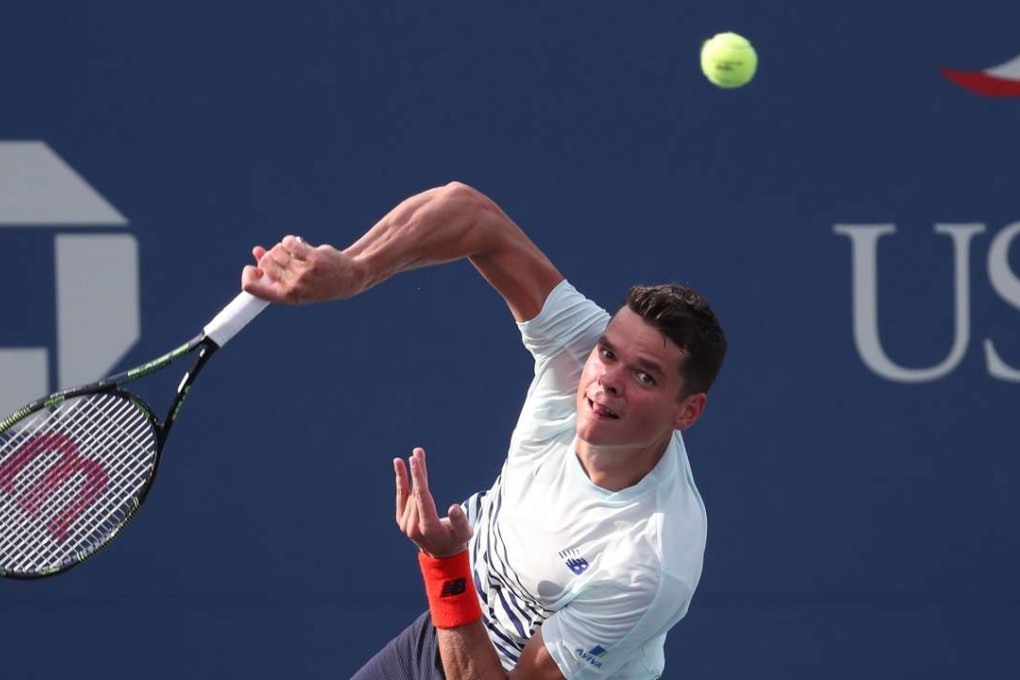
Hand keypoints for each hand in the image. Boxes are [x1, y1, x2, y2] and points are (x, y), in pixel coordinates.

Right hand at [241, 235, 365, 303]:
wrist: (347, 278)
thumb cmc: (318, 282)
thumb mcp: (296, 284)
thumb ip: (275, 271)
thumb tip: (256, 251)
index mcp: (286, 297)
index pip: (252, 288)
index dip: (246, 276)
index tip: (252, 268)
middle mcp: (293, 286)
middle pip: (265, 263)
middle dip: (269, 257)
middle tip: (281, 258)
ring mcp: (303, 272)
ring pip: (277, 251)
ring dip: (281, 248)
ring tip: (292, 253)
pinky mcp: (312, 258)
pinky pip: (289, 243)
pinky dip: (290, 241)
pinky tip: (297, 244)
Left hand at [394, 447, 471, 556]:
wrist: (442, 555)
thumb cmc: (457, 540)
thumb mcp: (465, 533)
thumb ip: (460, 521)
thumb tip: (454, 508)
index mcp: (428, 526)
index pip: (422, 497)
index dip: (418, 478)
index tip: (415, 460)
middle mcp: (413, 525)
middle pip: (416, 492)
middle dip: (418, 470)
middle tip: (417, 451)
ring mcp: (405, 524)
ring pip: (410, 493)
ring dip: (414, 474)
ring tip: (416, 454)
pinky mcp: (402, 520)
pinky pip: (401, 497)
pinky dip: (401, 481)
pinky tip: (399, 466)